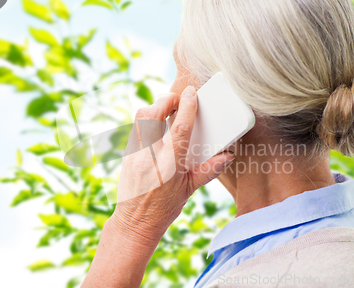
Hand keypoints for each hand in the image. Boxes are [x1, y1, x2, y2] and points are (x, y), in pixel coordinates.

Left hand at [80, 86, 234, 287]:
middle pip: (154, 113)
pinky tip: (156, 126)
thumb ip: (208, 170)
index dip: (187, 106)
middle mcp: (150, 156)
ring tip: (167, 109)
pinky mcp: (126, 154)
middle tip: (178, 99)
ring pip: (140, 117)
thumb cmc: (163, 209)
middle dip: (167, 100)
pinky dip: (146, 120)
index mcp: (170, 165)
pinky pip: (135, 128)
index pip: (180, 128)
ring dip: (155, 107)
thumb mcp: (189, 190)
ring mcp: (135, 154)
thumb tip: (227, 156)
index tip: (191, 92)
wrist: (135, 223)